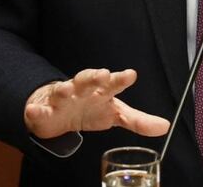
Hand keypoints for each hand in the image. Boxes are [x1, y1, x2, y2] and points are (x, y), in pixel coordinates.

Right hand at [24, 68, 169, 139]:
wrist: (60, 112)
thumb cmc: (91, 108)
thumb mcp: (116, 115)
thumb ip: (139, 121)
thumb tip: (165, 126)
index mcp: (101, 91)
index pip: (113, 83)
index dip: (121, 79)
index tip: (131, 75)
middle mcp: (82, 90)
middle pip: (88, 79)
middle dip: (94, 76)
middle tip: (103, 75)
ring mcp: (62, 97)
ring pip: (63, 90)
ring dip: (64, 89)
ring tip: (67, 89)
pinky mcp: (45, 109)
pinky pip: (39, 109)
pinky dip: (37, 109)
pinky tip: (36, 109)